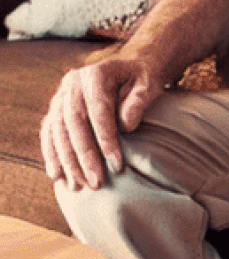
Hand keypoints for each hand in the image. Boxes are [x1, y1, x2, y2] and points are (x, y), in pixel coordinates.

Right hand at [40, 53, 163, 190]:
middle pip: (74, 123)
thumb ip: (139, 101)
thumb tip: (125, 125)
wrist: (129, 73)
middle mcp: (73, 83)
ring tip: (79, 185)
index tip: (116, 164)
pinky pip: (49, 134)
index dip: (106, 139)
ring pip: (58, 131)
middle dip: (84, 156)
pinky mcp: (55, 109)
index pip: (98, 111)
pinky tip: (58, 176)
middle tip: (96, 182)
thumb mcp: (148, 85)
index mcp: (96, 73)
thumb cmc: (141, 81)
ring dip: (67, 161)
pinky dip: (52, 155)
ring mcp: (60, 96)